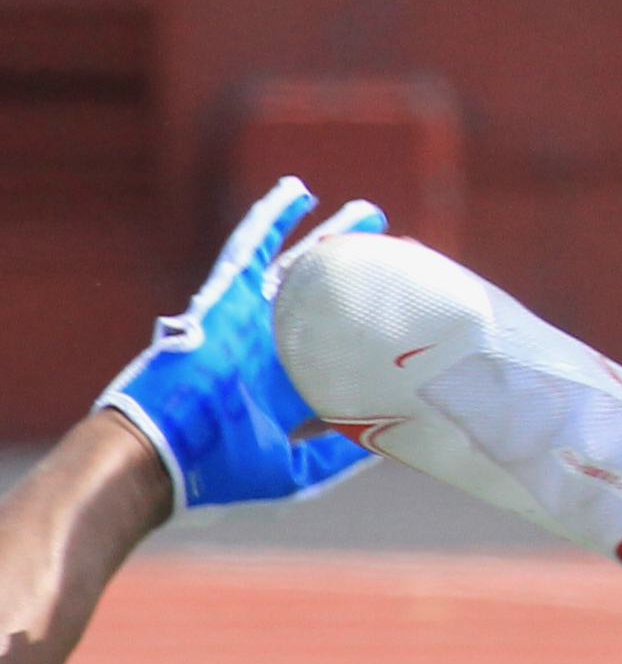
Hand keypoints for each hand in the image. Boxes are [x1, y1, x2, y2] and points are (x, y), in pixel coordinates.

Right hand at [96, 177, 387, 512]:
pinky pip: (252, 248)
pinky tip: (296, 192)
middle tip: (399, 245)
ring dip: (332, 239)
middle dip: (364, 272)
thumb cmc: (221, 468)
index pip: (348, 341)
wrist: (161, 455)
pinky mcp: (225, 300)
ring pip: (301, 266)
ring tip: (367, 214)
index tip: (418, 302)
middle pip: (333, 296)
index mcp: (296, 380)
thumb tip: (395, 442)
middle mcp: (279, 344)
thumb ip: (339, 454)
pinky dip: (272, 218)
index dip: (380, 321)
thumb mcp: (297, 470)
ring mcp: (253, 319)